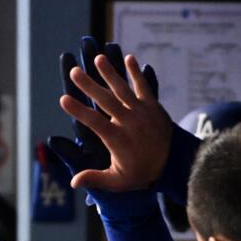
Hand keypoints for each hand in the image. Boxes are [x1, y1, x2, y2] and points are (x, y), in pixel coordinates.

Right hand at [50, 42, 172, 193]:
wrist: (176, 164)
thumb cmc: (143, 173)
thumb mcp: (118, 181)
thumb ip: (95, 178)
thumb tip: (73, 181)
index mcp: (117, 139)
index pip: (94, 122)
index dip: (78, 110)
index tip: (63, 99)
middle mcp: (129, 122)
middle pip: (106, 100)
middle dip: (89, 85)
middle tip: (74, 71)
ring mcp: (142, 112)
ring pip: (123, 89)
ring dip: (110, 73)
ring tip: (98, 58)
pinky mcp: (153, 105)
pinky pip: (144, 86)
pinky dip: (136, 73)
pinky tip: (129, 58)